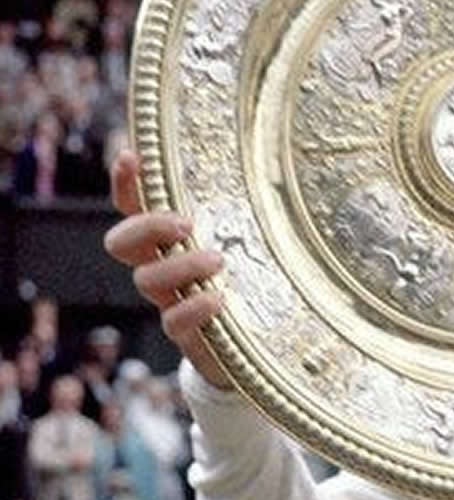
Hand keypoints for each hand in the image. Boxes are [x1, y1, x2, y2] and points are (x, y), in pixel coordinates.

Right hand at [103, 150, 233, 389]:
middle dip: (147, 227)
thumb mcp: (250, 242)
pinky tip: (218, 298)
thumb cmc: (252, 281)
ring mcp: (170, 302)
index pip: (134, 207)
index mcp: (169, 241)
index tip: (132, 156)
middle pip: (122, 242)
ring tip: (218, 260)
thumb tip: (284, 174)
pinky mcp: (187, 335)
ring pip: (146, 280)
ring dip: (179, 265)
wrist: (257, 343)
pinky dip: (192, 307)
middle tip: (186, 223)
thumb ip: (252, 214)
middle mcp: (161, 268)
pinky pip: (172, 321)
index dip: (126, 184)